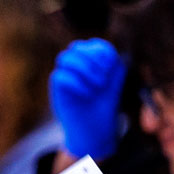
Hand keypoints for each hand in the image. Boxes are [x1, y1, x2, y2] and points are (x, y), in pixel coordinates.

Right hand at [49, 39, 126, 161]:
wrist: (96, 129)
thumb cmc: (105, 106)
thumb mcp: (115, 82)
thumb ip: (113, 62)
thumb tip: (105, 52)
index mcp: (91, 62)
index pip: (92, 45)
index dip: (101, 51)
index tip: (111, 66)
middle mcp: (77, 67)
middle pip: (76, 47)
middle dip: (91, 59)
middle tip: (103, 79)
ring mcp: (66, 77)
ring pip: (65, 58)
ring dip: (84, 69)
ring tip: (98, 86)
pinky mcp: (58, 90)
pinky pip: (59, 76)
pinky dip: (76, 83)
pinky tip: (88, 94)